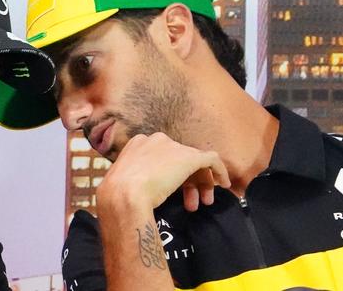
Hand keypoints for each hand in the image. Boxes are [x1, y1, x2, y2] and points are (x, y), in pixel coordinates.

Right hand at [97, 132, 230, 212]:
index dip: (170, 175)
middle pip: (178, 158)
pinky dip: (220, 171)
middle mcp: (156, 140)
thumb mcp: (121, 180)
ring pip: (193, 161)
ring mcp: (173, 147)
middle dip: (186, 181)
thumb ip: (132, 178)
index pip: (161, 156)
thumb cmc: (117, 192)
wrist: (124, 194)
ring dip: (199, 182)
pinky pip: (211, 159)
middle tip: (190, 202)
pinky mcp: (190, 157)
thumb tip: (132, 190)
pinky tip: (224, 184)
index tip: (173, 192)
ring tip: (200, 204)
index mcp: (138, 143)